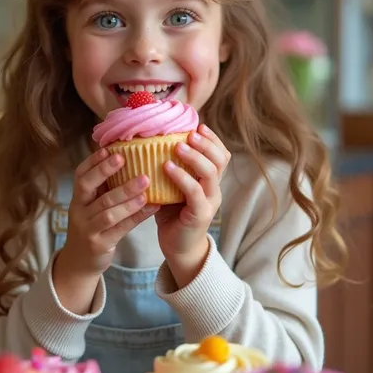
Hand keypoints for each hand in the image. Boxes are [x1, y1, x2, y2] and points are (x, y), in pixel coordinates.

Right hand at [57, 148, 158, 276]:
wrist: (80, 263)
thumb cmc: (92, 226)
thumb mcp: (91, 207)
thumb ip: (103, 188)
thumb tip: (126, 159)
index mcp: (78, 199)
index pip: (80, 175)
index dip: (93, 162)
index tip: (108, 148)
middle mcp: (79, 211)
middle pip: (89, 188)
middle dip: (106, 171)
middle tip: (125, 158)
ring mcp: (88, 229)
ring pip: (107, 210)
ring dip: (127, 195)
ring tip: (145, 182)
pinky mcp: (100, 244)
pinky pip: (121, 227)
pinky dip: (138, 216)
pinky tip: (153, 206)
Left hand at [156, 124, 230, 287]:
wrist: (177, 247)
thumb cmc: (172, 212)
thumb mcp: (172, 185)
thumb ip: (170, 166)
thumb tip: (151, 139)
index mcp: (210, 180)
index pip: (221, 154)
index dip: (213, 139)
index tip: (199, 125)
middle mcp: (214, 188)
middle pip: (221, 160)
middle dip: (206, 143)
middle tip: (190, 132)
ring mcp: (210, 202)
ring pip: (211, 173)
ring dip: (194, 157)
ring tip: (178, 146)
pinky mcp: (201, 215)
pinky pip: (195, 192)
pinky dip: (182, 177)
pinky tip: (167, 167)